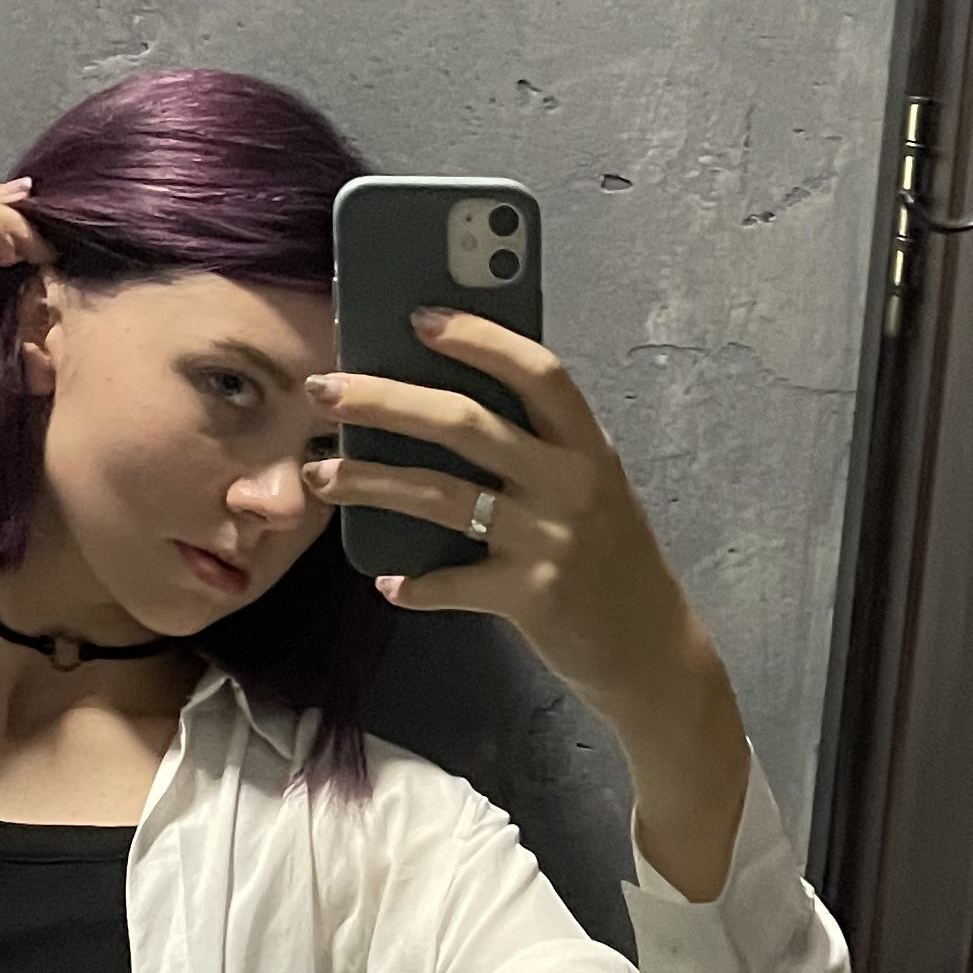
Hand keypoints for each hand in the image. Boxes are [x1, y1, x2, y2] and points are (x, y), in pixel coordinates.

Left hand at [312, 312, 750, 895]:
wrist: (653, 653)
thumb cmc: (611, 562)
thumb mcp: (591, 491)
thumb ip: (540, 452)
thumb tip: (443, 411)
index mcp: (588, 446)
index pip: (538, 372)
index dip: (480, 340)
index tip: (419, 319)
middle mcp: (572, 483)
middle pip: (467, 423)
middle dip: (385, 400)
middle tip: (325, 390)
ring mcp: (551, 539)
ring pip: (442, 495)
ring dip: (371, 482)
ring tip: (319, 477)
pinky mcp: (532, 596)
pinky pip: (452, 582)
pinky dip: (415, 584)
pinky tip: (387, 583)